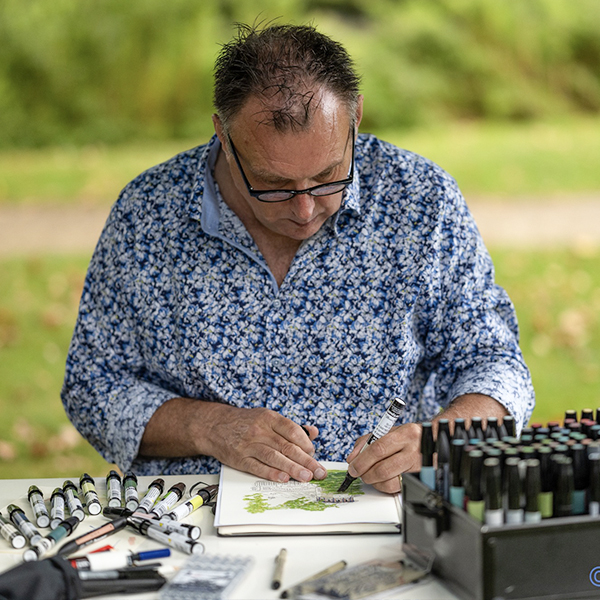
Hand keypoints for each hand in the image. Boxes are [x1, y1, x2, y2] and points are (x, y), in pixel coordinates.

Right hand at [206, 405, 325, 483]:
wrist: (215, 425)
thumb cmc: (246, 422)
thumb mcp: (267, 417)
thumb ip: (291, 426)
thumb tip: (313, 433)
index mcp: (269, 418)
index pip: (292, 431)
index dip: (306, 443)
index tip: (314, 453)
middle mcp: (259, 430)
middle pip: (286, 446)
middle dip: (305, 460)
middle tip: (318, 472)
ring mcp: (248, 445)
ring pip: (274, 457)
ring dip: (292, 468)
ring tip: (306, 477)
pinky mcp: (239, 458)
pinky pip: (257, 467)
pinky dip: (271, 473)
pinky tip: (283, 478)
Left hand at [344, 423, 421, 493]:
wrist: (434, 441)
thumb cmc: (407, 437)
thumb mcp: (388, 431)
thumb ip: (367, 442)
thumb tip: (352, 458)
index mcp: (405, 434)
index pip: (378, 449)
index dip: (362, 461)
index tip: (352, 467)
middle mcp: (414, 450)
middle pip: (383, 468)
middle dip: (366, 474)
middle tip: (358, 473)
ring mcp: (419, 468)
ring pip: (390, 482)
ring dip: (375, 482)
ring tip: (371, 476)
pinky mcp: (420, 480)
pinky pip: (398, 488)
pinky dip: (385, 486)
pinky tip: (383, 479)